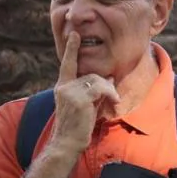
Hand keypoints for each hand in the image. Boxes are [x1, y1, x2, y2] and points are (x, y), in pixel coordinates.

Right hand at [51, 32, 119, 152]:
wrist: (66, 143)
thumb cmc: (78, 126)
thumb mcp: (88, 105)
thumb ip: (96, 90)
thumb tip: (110, 77)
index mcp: (63, 87)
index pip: (67, 64)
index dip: (72, 49)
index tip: (74, 34)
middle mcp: (63, 87)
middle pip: (91, 74)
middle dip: (106, 85)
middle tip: (113, 99)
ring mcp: (69, 92)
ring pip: (97, 80)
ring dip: (109, 91)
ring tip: (113, 103)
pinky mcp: (78, 99)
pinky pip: (101, 89)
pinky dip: (111, 94)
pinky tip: (114, 104)